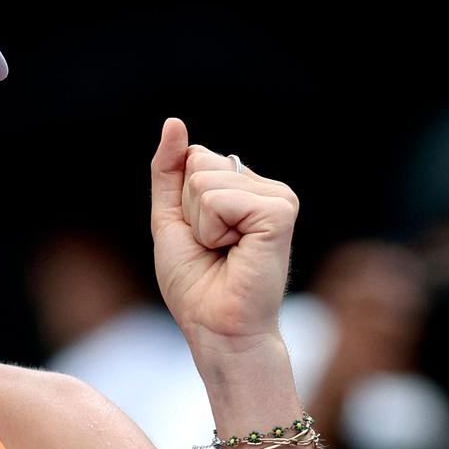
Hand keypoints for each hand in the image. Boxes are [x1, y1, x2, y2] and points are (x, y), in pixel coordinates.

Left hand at [149, 117, 300, 359]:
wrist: (215, 326)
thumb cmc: (196, 282)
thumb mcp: (170, 217)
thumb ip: (168, 170)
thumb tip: (174, 122)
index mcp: (242, 185)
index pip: (192, 157)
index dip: (180, 201)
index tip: (200, 236)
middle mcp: (264, 186)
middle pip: (197, 163)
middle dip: (188, 210)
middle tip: (212, 247)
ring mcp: (277, 197)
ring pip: (204, 181)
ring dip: (200, 224)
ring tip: (224, 251)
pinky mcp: (280, 212)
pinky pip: (219, 199)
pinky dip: (212, 230)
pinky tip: (235, 251)